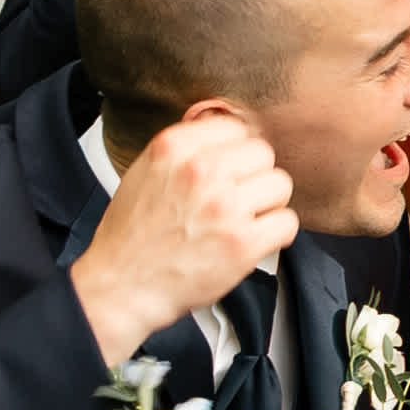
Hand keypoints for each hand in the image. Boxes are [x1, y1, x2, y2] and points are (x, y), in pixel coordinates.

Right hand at [70, 103, 301, 362]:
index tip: (230, 169)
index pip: (235, 127)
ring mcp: (225, 207)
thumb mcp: (144, 172)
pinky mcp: (243, 242)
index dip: (234, 152)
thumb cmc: (131, 235)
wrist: (121, 286)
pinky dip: (276, 234)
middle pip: (263, 153)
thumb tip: (221, 123)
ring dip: (267, 204)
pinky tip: (254, 240)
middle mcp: (201, 171)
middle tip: (237, 198)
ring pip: (280, 185)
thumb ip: (184, 147)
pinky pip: (287, 222)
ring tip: (244, 220)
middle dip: (253, 176)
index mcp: (174, 147)